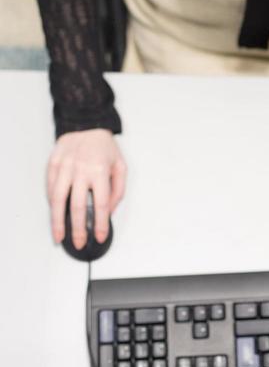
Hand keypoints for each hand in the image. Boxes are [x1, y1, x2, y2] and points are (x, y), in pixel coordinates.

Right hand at [47, 129, 125, 247]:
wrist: (86, 124)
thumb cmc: (105, 147)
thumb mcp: (120, 166)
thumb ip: (118, 190)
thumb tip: (109, 211)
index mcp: (101, 170)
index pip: (101, 204)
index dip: (100, 223)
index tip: (99, 236)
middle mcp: (82, 169)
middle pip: (78, 206)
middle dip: (79, 228)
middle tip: (79, 242)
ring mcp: (65, 167)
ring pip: (58, 200)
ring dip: (58, 221)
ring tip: (59, 236)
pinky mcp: (53, 164)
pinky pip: (50, 188)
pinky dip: (52, 203)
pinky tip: (55, 214)